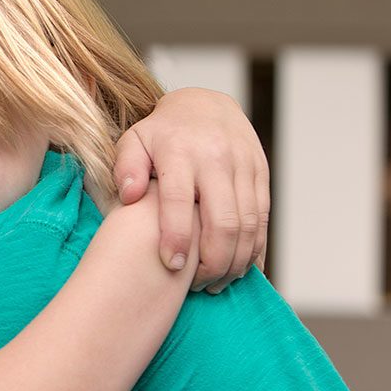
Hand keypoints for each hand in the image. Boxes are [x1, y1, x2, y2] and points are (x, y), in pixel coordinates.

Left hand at [113, 88, 268, 291]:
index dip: (178, 236)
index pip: (180, 199)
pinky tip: (239, 270)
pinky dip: (255, 249)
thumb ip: (126, 167)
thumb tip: (130, 196)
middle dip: (213, 260)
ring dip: (236, 261)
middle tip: (196, 286)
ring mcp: (244, 167)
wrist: (207, 105)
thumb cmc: (162, 133)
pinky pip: (263, 219)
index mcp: (180, 151)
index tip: (172, 265)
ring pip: (249, 225)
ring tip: (216, 284)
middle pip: (223, 219)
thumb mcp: (134, 140)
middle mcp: (217, 158)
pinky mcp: (262, 175)